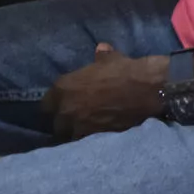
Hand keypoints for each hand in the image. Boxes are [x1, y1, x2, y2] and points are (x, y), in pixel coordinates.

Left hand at [40, 45, 167, 141]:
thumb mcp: (109, 59)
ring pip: (69, 137)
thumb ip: (100, 57)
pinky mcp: (96, 139)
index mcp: (62, 88)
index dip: (54, 107)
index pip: (46, 105)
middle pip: (56, 125)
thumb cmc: (125, 71)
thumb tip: (101, 49)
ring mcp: (80, 126)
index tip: (61, 108)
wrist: (147, 91)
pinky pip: (86, 145)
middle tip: (74, 123)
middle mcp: (66, 109)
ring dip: (75, 135)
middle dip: (63, 124)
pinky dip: (89, 143)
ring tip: (85, 133)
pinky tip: (97, 140)